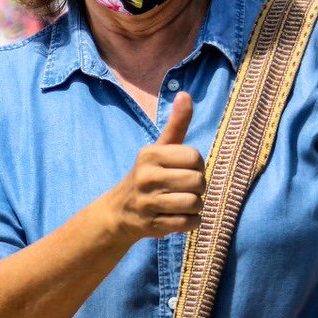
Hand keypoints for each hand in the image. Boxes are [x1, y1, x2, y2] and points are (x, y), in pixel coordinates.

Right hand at [100, 92, 203, 242]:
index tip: (186, 170)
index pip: (195, 157)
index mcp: (150, 154)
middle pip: (198, 181)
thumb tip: (185, 94)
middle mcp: (146, 176)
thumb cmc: (148, 174)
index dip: (197, 165)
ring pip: (194, 204)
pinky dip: (190, 222)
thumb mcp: (159, 148)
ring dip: (195, 206)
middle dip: (198, 187)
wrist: (119, 211)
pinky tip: (179, 217)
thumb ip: (176, 123)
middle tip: (185, 189)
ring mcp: (148, 202)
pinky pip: (188, 223)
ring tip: (182, 203)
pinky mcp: (152, 224)